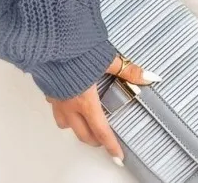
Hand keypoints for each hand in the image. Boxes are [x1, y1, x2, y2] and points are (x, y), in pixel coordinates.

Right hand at [44, 53, 161, 166]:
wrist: (52, 42)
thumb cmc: (78, 51)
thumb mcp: (108, 60)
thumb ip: (129, 71)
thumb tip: (149, 76)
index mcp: (86, 101)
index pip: (101, 131)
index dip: (110, 145)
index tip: (117, 156)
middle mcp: (69, 105)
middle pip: (82, 134)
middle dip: (94, 140)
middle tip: (104, 141)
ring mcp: (56, 100)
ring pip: (65, 124)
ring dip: (76, 127)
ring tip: (86, 123)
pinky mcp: (48, 90)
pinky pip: (56, 109)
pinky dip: (65, 111)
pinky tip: (70, 102)